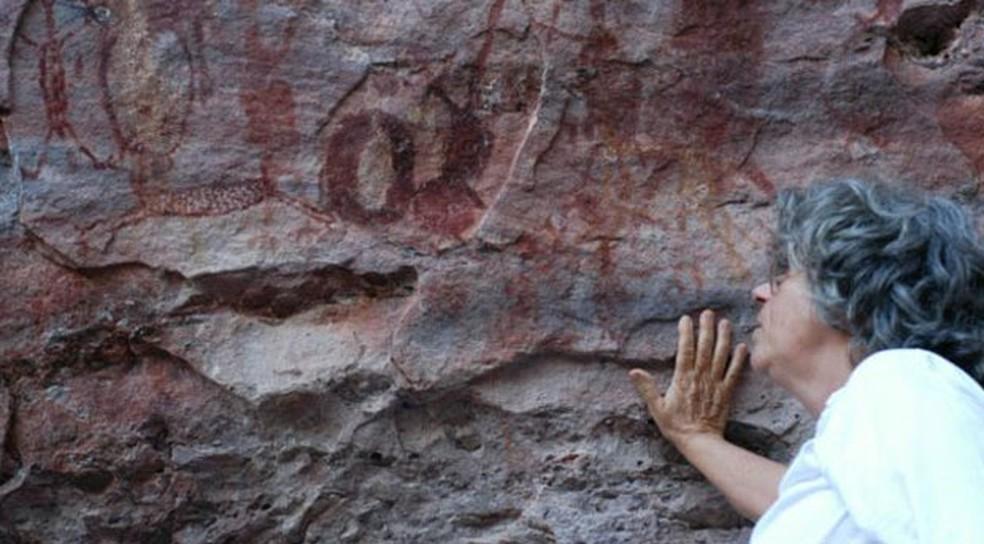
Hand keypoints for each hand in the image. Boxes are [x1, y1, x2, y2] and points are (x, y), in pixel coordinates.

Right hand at [629, 309, 746, 444]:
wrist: (699, 442)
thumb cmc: (676, 426)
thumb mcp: (657, 408)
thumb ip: (646, 388)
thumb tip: (633, 371)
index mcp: (682, 379)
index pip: (685, 350)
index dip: (686, 333)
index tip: (686, 319)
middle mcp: (700, 378)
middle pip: (705, 348)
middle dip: (706, 329)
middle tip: (708, 313)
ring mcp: (715, 384)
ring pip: (721, 356)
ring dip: (723, 338)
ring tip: (725, 322)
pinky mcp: (726, 392)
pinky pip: (734, 373)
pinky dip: (739, 360)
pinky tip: (742, 347)